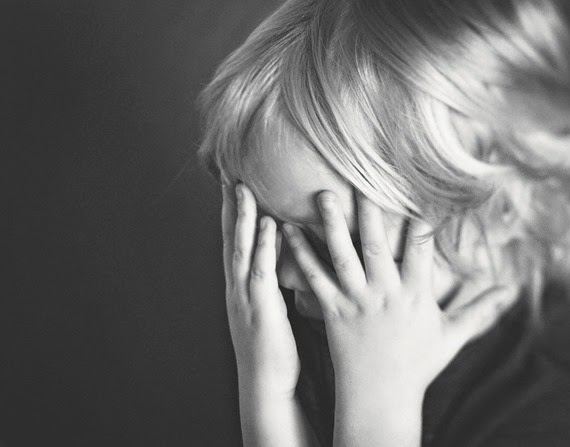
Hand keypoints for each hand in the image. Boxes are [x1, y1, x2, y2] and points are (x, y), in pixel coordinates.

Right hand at [222, 183, 299, 399]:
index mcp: (241, 289)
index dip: (235, 216)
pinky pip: (261, 270)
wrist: (267, 387)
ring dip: (242, 218)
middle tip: (230, 177)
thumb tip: (289, 266)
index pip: (237, 244)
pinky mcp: (261, 308)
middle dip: (231, 208)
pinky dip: (263, 246)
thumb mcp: (272, 313)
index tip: (236, 188)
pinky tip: (268, 224)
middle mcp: (238, 289)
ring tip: (243, 188)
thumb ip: (276, 287)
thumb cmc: (275, 351)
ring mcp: (246, 298)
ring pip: (241, 249)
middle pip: (232, 240)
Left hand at [282, 190, 518, 397]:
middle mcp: (385, 293)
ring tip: (322, 195)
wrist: (380, 398)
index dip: (420, 219)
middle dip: (368, 210)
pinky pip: (314, 278)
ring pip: (342, 255)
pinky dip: (300, 255)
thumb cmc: (417, 366)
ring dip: (331, 224)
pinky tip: (288, 233)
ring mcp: (356, 301)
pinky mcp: (332, 311)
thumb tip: (512, 292)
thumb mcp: (453, 336)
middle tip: (360, 178)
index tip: (417, 190)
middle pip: (376, 244)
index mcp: (416, 295)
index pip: (421, 249)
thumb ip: (481, 310)